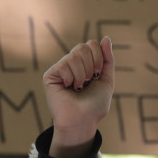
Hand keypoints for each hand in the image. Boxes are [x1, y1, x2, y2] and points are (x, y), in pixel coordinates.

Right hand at [43, 37, 114, 157]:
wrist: (83, 120)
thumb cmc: (95, 104)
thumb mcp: (107, 79)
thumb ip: (108, 59)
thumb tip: (106, 38)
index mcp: (84, 63)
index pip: (91, 44)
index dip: (98, 57)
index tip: (98, 75)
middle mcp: (71, 64)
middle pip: (83, 46)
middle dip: (91, 65)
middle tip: (89, 82)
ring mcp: (60, 69)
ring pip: (75, 55)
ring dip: (82, 74)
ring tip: (79, 87)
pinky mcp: (50, 75)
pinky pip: (65, 64)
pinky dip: (72, 78)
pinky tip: (69, 88)